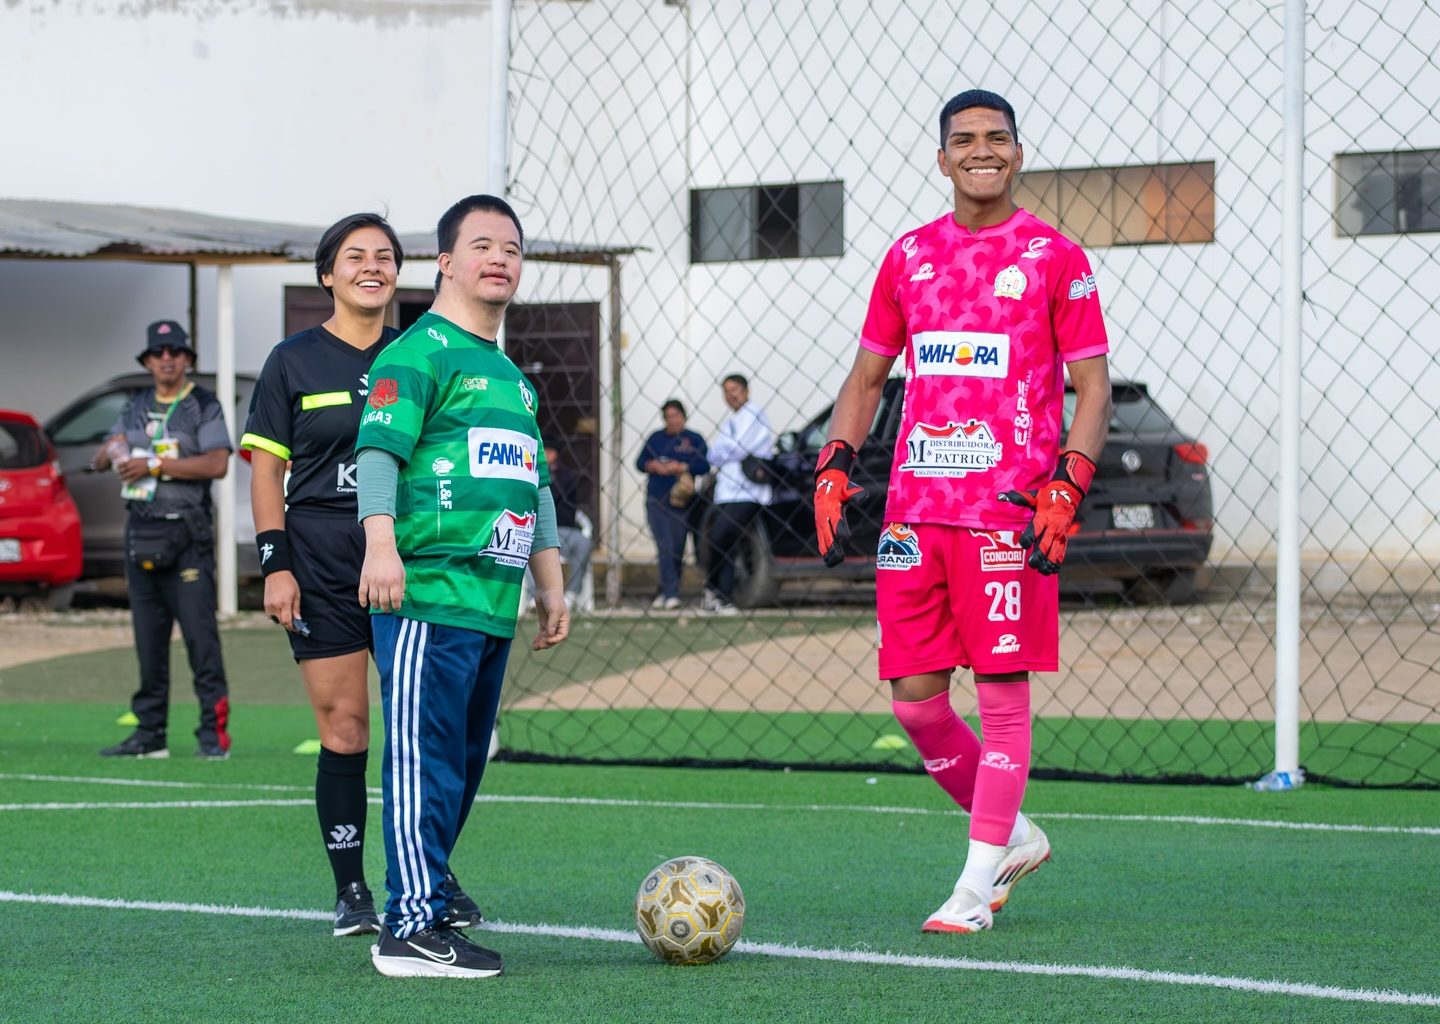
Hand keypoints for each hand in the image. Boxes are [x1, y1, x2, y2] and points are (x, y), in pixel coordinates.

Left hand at [115, 455, 150, 483]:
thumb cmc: (147, 460)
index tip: (117, 468)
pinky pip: (132, 479)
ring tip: (121, 479)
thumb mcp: (138, 458)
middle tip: (118, 474)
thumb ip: (133, 460)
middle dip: (120, 472)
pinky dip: (129, 482)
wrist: (154, 464)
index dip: (118, 466)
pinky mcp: (138, 475)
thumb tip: (130, 462)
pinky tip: (126, 483)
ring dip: (123, 477)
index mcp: (131, 461)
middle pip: (123, 470)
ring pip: (126, 475)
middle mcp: (131, 466)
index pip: (122, 464)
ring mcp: (135, 471)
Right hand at [263, 570, 301, 631]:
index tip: (296, 629)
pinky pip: (270, 615)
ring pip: (275, 620)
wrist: (276, 573)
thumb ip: (296, 608)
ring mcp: (268, 606)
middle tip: (294, 623)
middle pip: (281, 622)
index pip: (287, 621)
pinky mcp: (265, 604)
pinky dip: (275, 615)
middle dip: (288, 624)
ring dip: (281, 619)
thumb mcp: (297, 595)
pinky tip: (280, 610)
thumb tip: (298, 620)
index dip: (292, 627)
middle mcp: (275, 606)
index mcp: (284, 603)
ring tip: (287, 614)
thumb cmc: (289, 583)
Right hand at [358, 545, 405, 611]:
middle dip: (386, 609)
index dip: (396, 606)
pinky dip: (362, 601)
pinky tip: (365, 605)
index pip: (395, 599)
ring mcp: (372, 582)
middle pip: (384, 602)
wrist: (381, 548)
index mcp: (394, 581)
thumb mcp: (402, 573)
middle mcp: (383, 583)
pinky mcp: (364, 579)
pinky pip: (362, 593)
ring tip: (378, 607)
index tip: (396, 608)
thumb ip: (402, 586)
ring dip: (376, 606)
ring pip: (373, 600)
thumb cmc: (393, 561)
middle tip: (387, 610)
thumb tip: (400, 598)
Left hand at [531, 586, 570, 650]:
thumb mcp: (554, 610)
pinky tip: (534, 643)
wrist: (546, 589)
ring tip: (534, 648)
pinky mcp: (544, 622)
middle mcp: (558, 625)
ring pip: (547, 637)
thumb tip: (550, 634)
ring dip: (541, 643)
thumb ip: (552, 622)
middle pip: (554, 638)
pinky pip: (542, 633)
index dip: (555, 640)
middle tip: (538, 646)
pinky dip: (538, 638)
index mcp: (564, 622)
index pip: (562, 636)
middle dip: (546, 643)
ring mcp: (551, 624)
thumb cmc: (553, 598)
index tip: (547, 638)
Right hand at [814, 440, 863, 567]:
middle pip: (828, 536)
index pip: (837, 523)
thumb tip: (864, 497)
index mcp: (832, 509)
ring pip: (823, 540)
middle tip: (839, 558)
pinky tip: (827, 560)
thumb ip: (856, 493)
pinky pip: (820, 540)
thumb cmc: (840, 487)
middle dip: (833, 548)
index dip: (841, 532)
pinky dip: (823, 550)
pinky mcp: (820, 526)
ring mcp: (821, 523)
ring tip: (833, 562)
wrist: (826, 484)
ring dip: (828, 552)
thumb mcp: (848, 488)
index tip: (844, 541)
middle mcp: (825, 518)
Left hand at [998, 449, 1095, 574]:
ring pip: (1055, 550)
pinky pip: (1062, 552)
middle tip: (1032, 564)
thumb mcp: (1034, 495)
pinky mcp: (1064, 538)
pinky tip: (1052, 571)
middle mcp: (1053, 526)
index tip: (1023, 544)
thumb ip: (1020, 498)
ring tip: (1042, 570)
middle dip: (1040, 554)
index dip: (1029, 536)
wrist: (1068, 495)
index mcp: (1044, 516)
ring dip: (1049, 561)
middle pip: (1046, 543)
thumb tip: (1003, 496)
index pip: (1036, 528)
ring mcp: (1060, 533)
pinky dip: (1057, 561)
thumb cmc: (1048, 496)